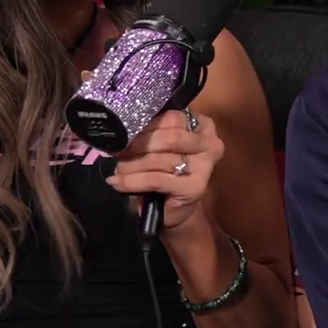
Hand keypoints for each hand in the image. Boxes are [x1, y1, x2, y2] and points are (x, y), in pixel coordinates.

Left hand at [107, 107, 221, 234]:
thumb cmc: (166, 171)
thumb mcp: (161, 146)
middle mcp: (210, 144)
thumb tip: (125, 129)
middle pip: (169, 137)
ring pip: (160, 159)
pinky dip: (133, 181)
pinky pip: (156, 179)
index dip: (145, 126)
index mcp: (203, 126)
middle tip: (118, 153)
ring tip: (116, 170)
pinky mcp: (194, 188)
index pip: (171, 118)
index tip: (124, 134)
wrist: (172, 209)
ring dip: (131, 165)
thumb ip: (152, 132)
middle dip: (138, 145)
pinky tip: (118, 183)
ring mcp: (205, 167)